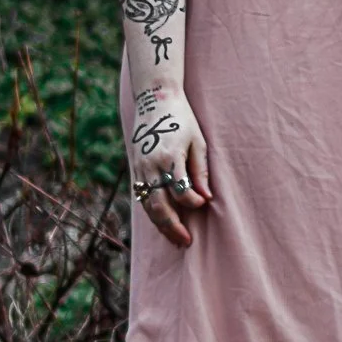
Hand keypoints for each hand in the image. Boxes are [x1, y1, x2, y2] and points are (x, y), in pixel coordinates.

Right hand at [129, 88, 211, 246]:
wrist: (154, 99)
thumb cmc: (182, 119)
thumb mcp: (198, 141)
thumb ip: (201, 171)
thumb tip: (206, 199)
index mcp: (169, 155)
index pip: (179, 189)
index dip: (191, 202)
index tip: (203, 205)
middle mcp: (151, 164)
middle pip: (159, 203)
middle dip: (173, 225)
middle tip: (186, 241)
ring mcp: (140, 167)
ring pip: (147, 205)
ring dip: (161, 225)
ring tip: (176, 239)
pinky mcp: (135, 168)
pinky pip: (142, 197)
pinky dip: (152, 213)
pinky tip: (164, 224)